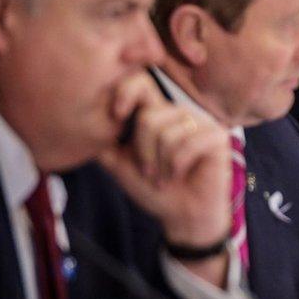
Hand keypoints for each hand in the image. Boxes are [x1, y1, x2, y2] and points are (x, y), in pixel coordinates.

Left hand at [98, 73, 231, 283]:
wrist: (183, 216)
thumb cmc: (155, 190)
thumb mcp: (120, 165)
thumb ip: (104, 143)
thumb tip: (81, 123)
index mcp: (156, 114)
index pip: (141, 82)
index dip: (125, 91)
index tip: (115, 115)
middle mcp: (179, 113)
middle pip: (149, 117)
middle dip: (143, 153)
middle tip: (150, 172)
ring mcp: (200, 122)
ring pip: (167, 133)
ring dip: (161, 165)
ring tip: (166, 177)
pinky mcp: (216, 136)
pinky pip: (187, 144)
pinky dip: (177, 167)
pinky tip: (181, 175)